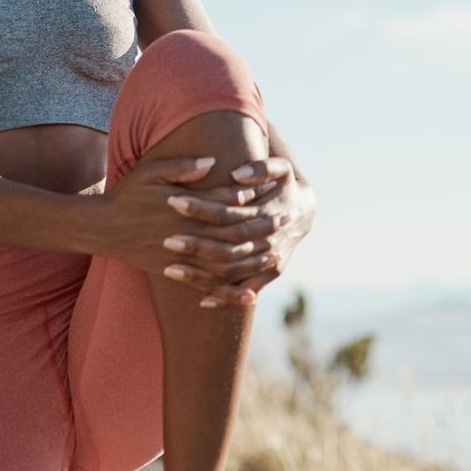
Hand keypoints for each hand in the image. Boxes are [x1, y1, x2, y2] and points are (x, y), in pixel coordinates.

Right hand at [92, 156, 285, 308]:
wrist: (103, 228)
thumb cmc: (128, 195)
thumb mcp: (151, 171)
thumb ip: (182, 167)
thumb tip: (213, 161)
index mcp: (185, 208)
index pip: (226, 203)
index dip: (251, 198)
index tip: (273, 191)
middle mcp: (187, 234)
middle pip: (233, 234)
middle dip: (262, 227)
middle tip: (286, 220)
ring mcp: (183, 257)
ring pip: (226, 264)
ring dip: (254, 260)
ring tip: (276, 254)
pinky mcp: (176, 273)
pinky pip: (207, 287)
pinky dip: (230, 294)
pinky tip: (250, 298)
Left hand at [161, 156, 315, 308]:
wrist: (303, 212)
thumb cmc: (284, 186)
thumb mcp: (281, 170)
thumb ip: (262, 168)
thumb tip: (236, 174)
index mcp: (267, 213)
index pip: (228, 213)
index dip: (201, 209)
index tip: (173, 201)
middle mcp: (269, 241)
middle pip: (227, 247)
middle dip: (197, 245)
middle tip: (167, 240)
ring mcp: (269, 261)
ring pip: (232, 273)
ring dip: (202, 274)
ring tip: (170, 270)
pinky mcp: (269, 275)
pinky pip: (245, 291)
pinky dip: (225, 297)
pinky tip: (201, 302)